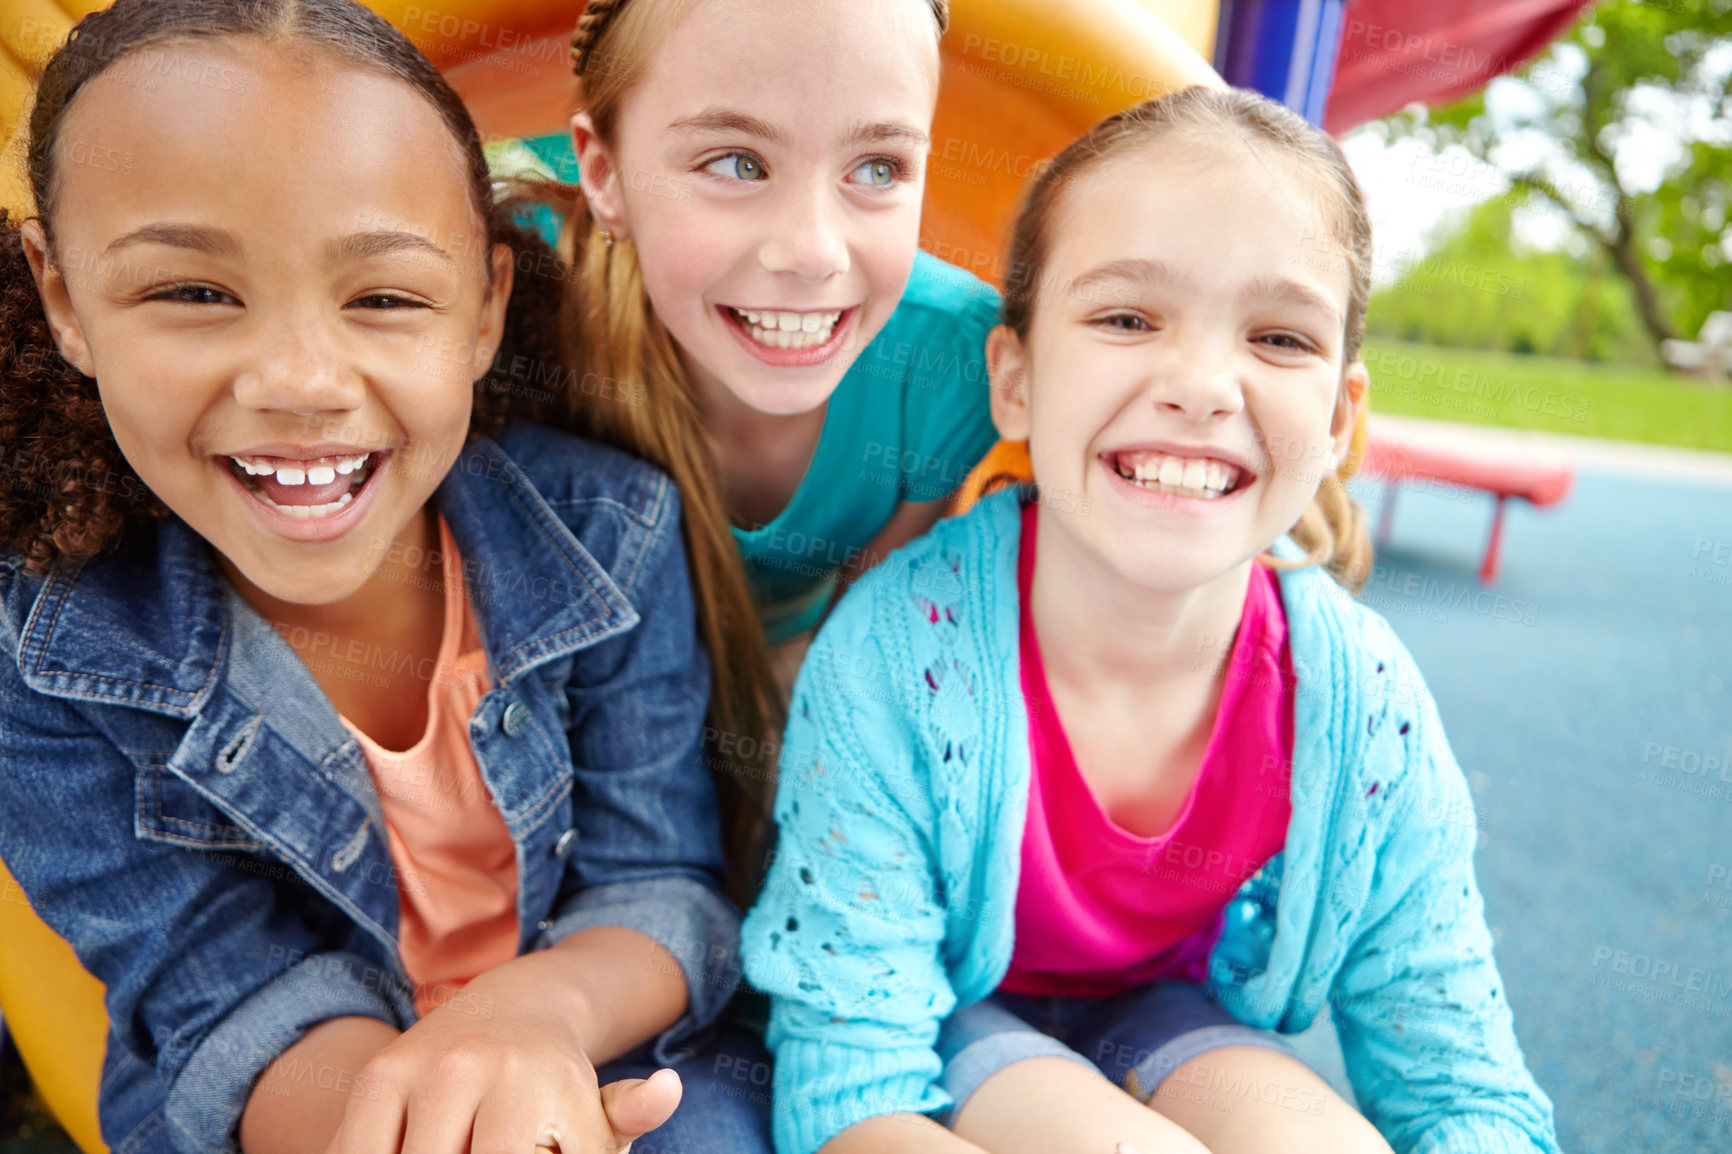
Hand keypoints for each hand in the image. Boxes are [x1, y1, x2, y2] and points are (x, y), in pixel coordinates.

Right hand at [323, 961, 681, 1153]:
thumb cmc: (558, 1087)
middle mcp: (476, 1067)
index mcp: (539, 1081)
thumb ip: (630, 1113)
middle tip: (489, 1150)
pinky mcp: (378, 1076)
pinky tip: (413, 1151)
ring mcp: (422, 1069)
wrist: (509, 1009)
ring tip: (456, 1147)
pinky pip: (362, 1152)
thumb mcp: (599, 1108)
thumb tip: (668, 1088)